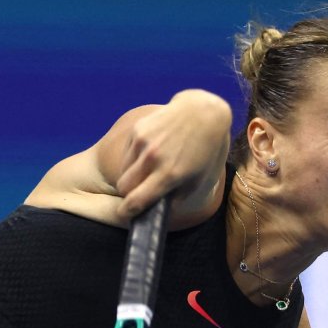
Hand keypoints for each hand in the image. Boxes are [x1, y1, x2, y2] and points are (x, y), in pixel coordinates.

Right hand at [112, 90, 230, 218]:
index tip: (124, 215)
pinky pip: (127, 153)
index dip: (126, 212)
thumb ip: (179, 199)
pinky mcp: (138, 129)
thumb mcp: (199, 180)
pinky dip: (134, 158)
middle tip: (141, 191)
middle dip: (129, 193)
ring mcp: (143, 141)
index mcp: (169, 174)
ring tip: (151, 168)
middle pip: (123, 187)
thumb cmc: (204, 151)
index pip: (136, 200)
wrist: (201, 113)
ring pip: (124, 170)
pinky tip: (151, 151)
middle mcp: (153, 158)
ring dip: (132, 175)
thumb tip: (159, 209)